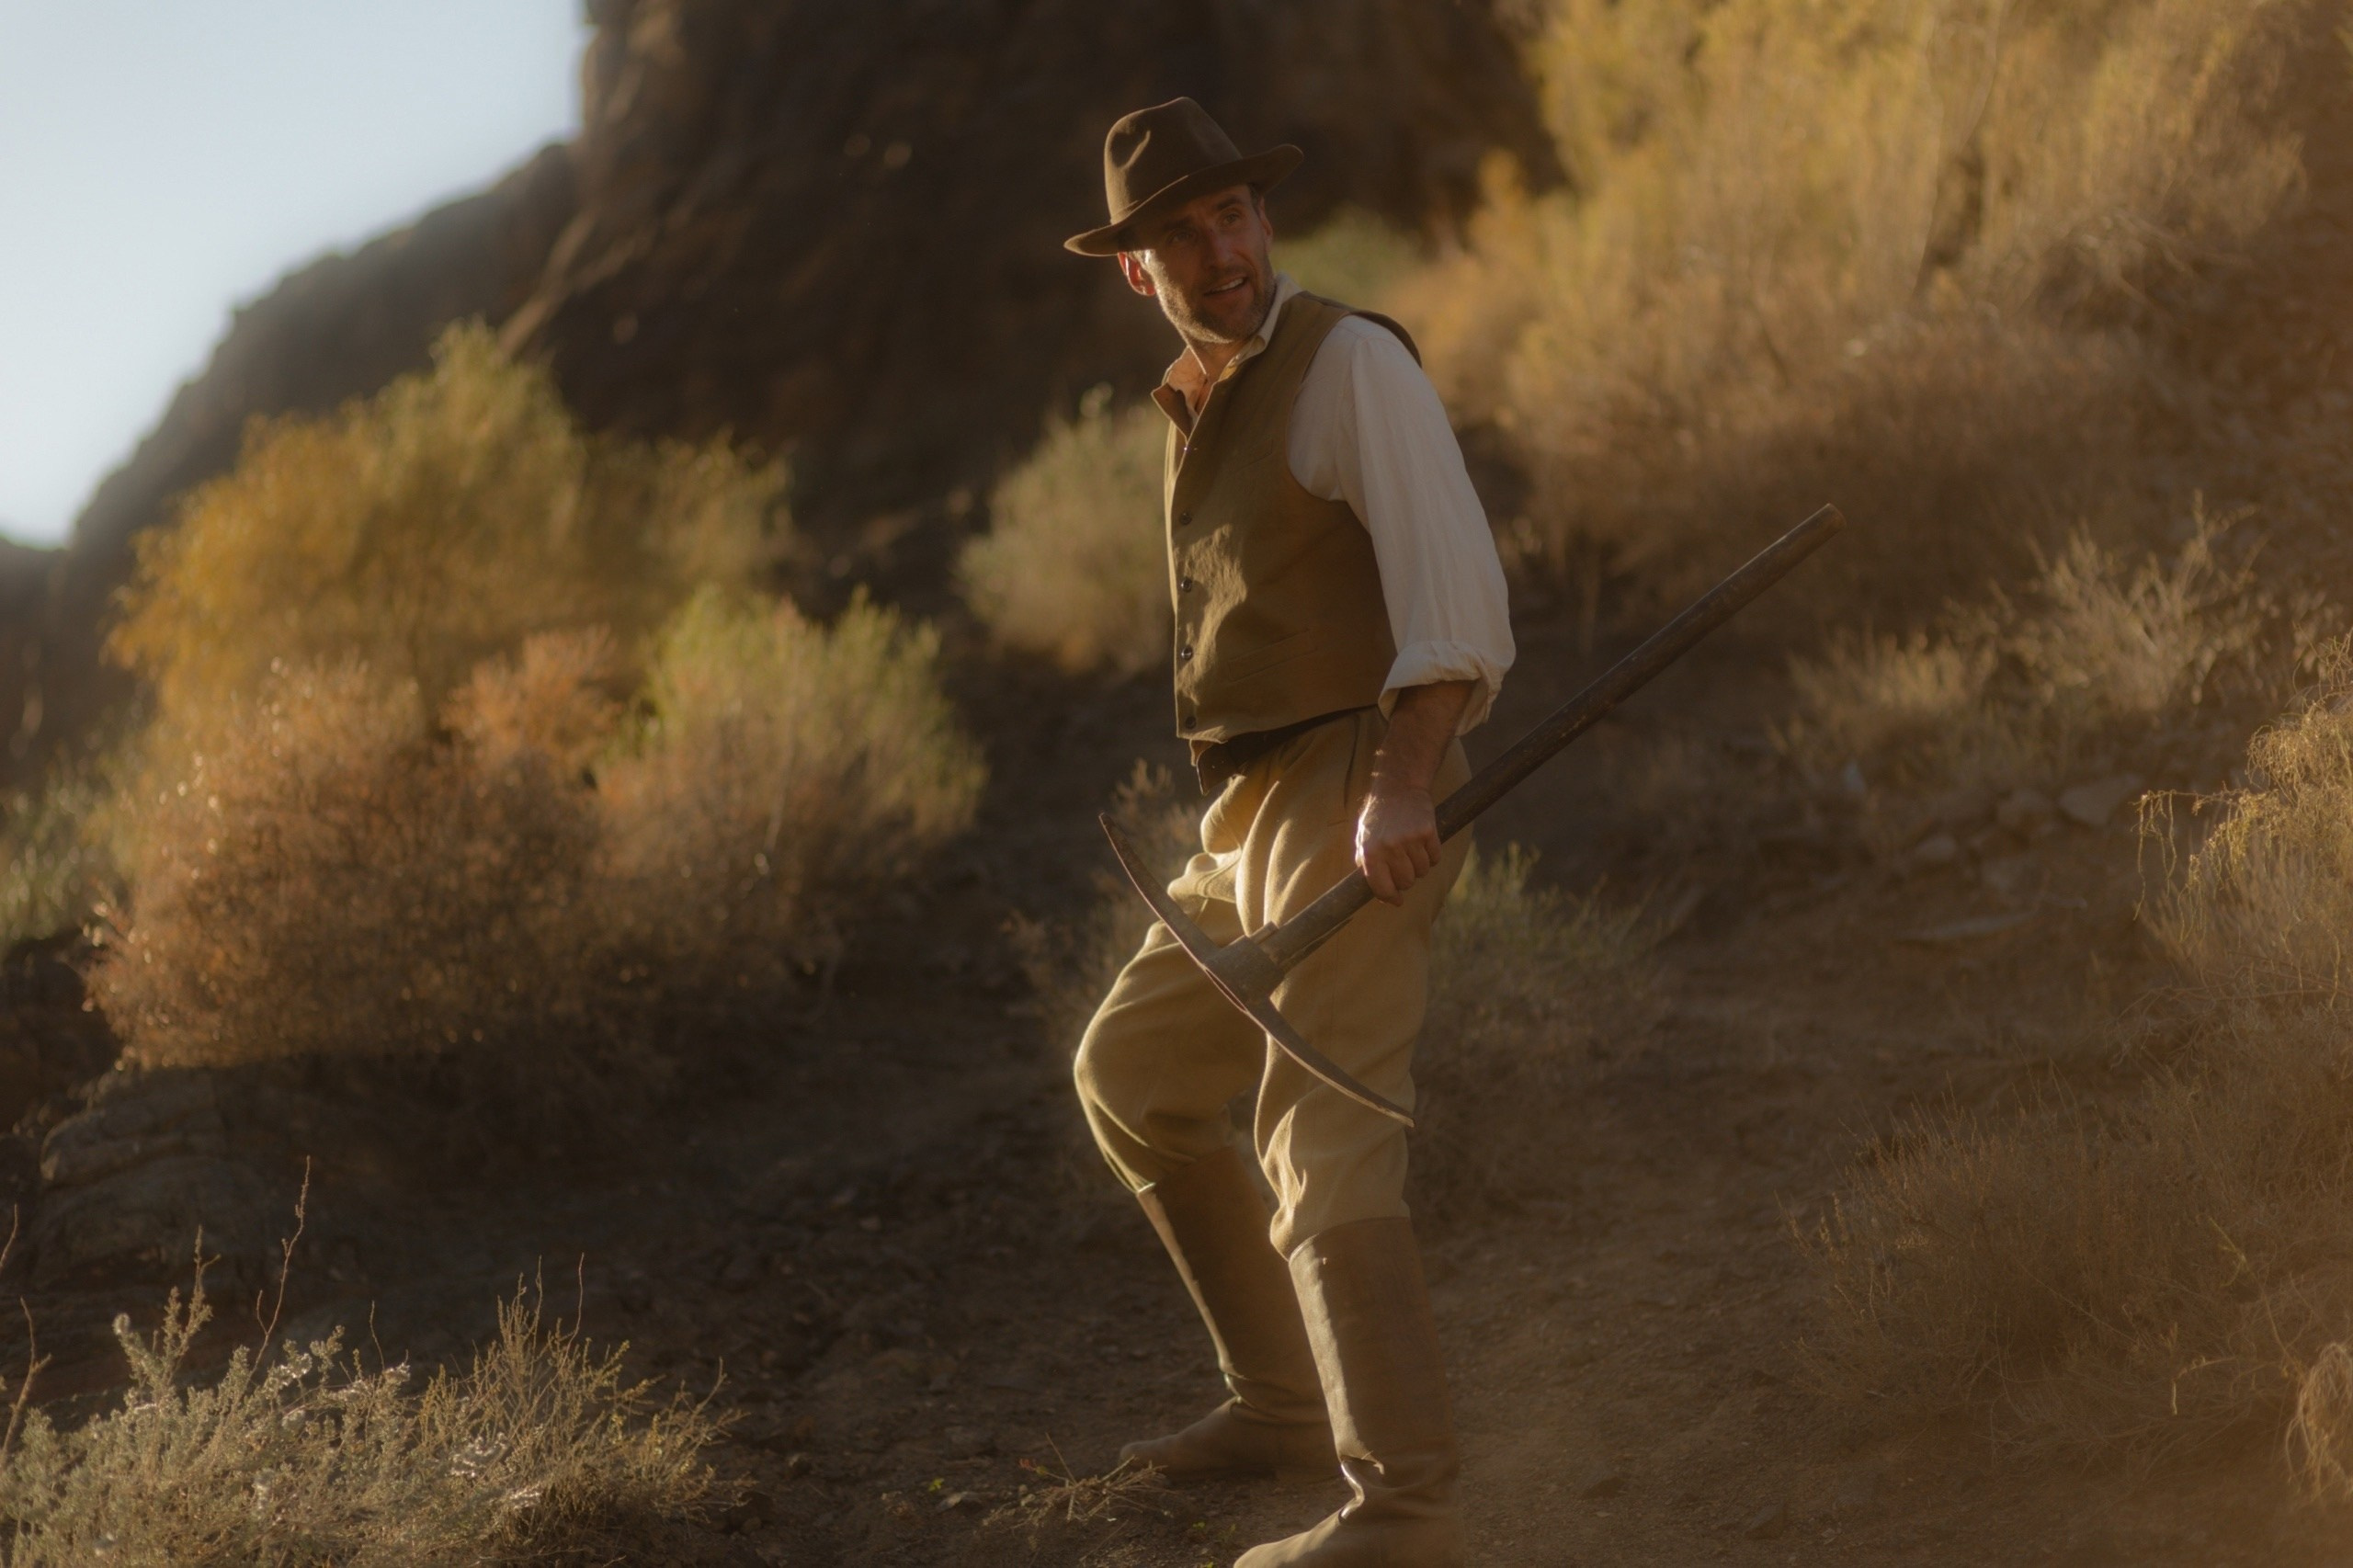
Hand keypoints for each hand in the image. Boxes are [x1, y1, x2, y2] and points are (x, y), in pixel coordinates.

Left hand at [1355, 783, 1440, 905]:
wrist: (1397, 786)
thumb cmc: (1378, 816)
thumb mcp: (1363, 838)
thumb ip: (1367, 865)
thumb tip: (1382, 895)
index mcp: (1370, 852)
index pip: (1382, 888)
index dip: (1390, 897)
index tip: (1396, 900)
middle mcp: (1389, 848)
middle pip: (1407, 882)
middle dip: (1406, 879)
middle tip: (1403, 865)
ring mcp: (1410, 839)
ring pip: (1423, 871)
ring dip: (1420, 865)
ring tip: (1412, 850)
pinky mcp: (1428, 831)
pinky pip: (1435, 857)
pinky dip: (1432, 855)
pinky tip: (1424, 842)